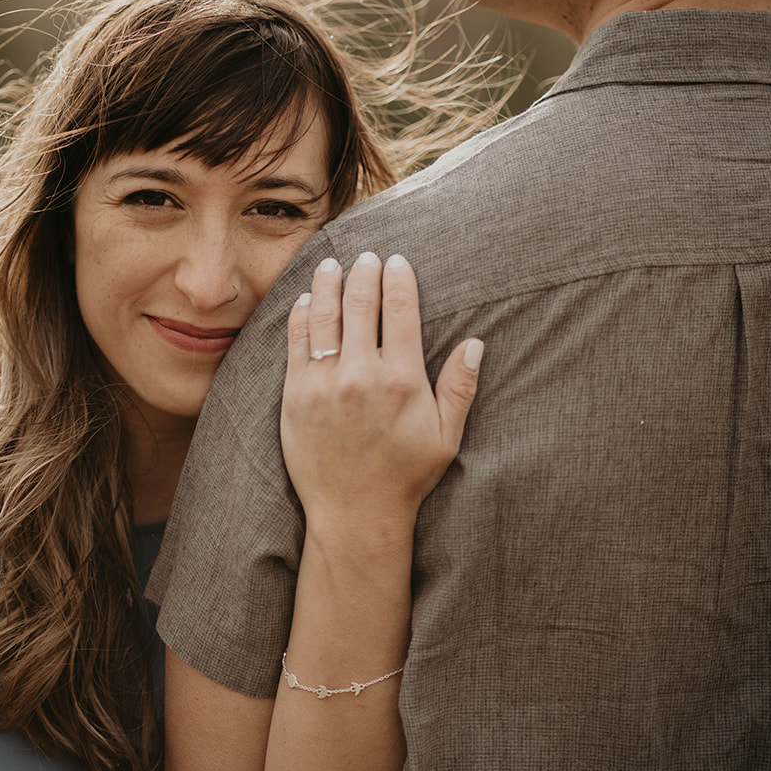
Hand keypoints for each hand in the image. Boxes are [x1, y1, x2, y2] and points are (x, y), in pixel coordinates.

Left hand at [281, 251, 481, 532]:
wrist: (354, 513)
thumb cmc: (406, 476)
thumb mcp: (446, 435)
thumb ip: (460, 387)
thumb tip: (476, 343)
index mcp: (401, 379)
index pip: (399, 309)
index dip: (398, 278)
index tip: (396, 261)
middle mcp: (361, 375)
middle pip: (359, 303)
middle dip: (364, 273)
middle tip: (366, 257)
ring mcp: (324, 384)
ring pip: (323, 315)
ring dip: (327, 283)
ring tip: (332, 265)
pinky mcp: (295, 395)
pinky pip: (296, 342)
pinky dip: (301, 315)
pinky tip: (306, 300)